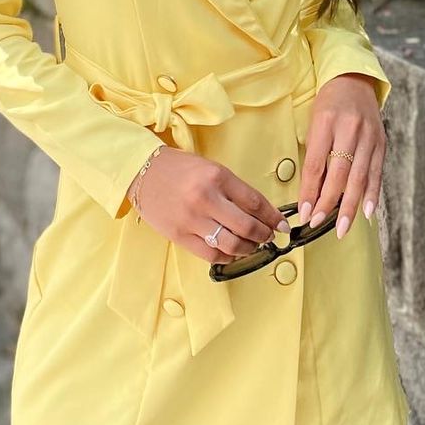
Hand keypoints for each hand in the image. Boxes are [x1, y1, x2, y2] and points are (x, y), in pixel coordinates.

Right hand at [126, 146, 288, 265]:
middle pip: (247, 227)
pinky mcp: (179, 235)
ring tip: (252, 245)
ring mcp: (191, 219)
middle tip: (269, 236)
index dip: (274, 217)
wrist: (142, 170)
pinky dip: (226, 256)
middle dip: (264, 235)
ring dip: (248, 248)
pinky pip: (210, 254)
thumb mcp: (211, 169)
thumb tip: (261, 213)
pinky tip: (231, 251)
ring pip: (231, 244)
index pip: (256, 202)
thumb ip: (234, 190)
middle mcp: (206, 198)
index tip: (282, 225)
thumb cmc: (179, 168)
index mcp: (217, 176)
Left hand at [298, 73, 385, 238]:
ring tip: (342, 227)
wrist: (353, 80)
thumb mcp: (313, 122)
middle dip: (328, 202)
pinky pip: (376, 173)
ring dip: (350, 205)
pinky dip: (372, 194)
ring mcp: (369, 136)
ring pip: (359, 177)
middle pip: (339, 173)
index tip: (304, 212)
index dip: (309, 191)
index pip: (316, 164)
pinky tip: (367, 212)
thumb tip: (310, 193)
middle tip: (318, 223)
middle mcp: (350, 129)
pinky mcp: (381, 142)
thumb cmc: (327, 104)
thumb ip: (314, 154)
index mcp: (326, 122)